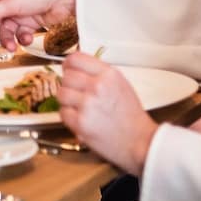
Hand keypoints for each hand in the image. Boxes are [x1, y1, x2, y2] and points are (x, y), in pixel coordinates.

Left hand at [58, 52, 156, 175]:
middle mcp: (97, 86)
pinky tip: (80, 118)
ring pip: (61, 94)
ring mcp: (87, 105)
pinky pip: (62, 113)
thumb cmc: (132, 116)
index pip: (75, 59)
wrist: (140, 141)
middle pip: (66, 77)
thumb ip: (100, 74)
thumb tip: (78, 69)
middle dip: (69, 85)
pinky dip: (68, 116)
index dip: (68, 64)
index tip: (67, 69)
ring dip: (67, 100)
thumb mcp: (121, 84)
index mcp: (108, 75)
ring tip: (78, 107)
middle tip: (76, 92)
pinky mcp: (80, 123)